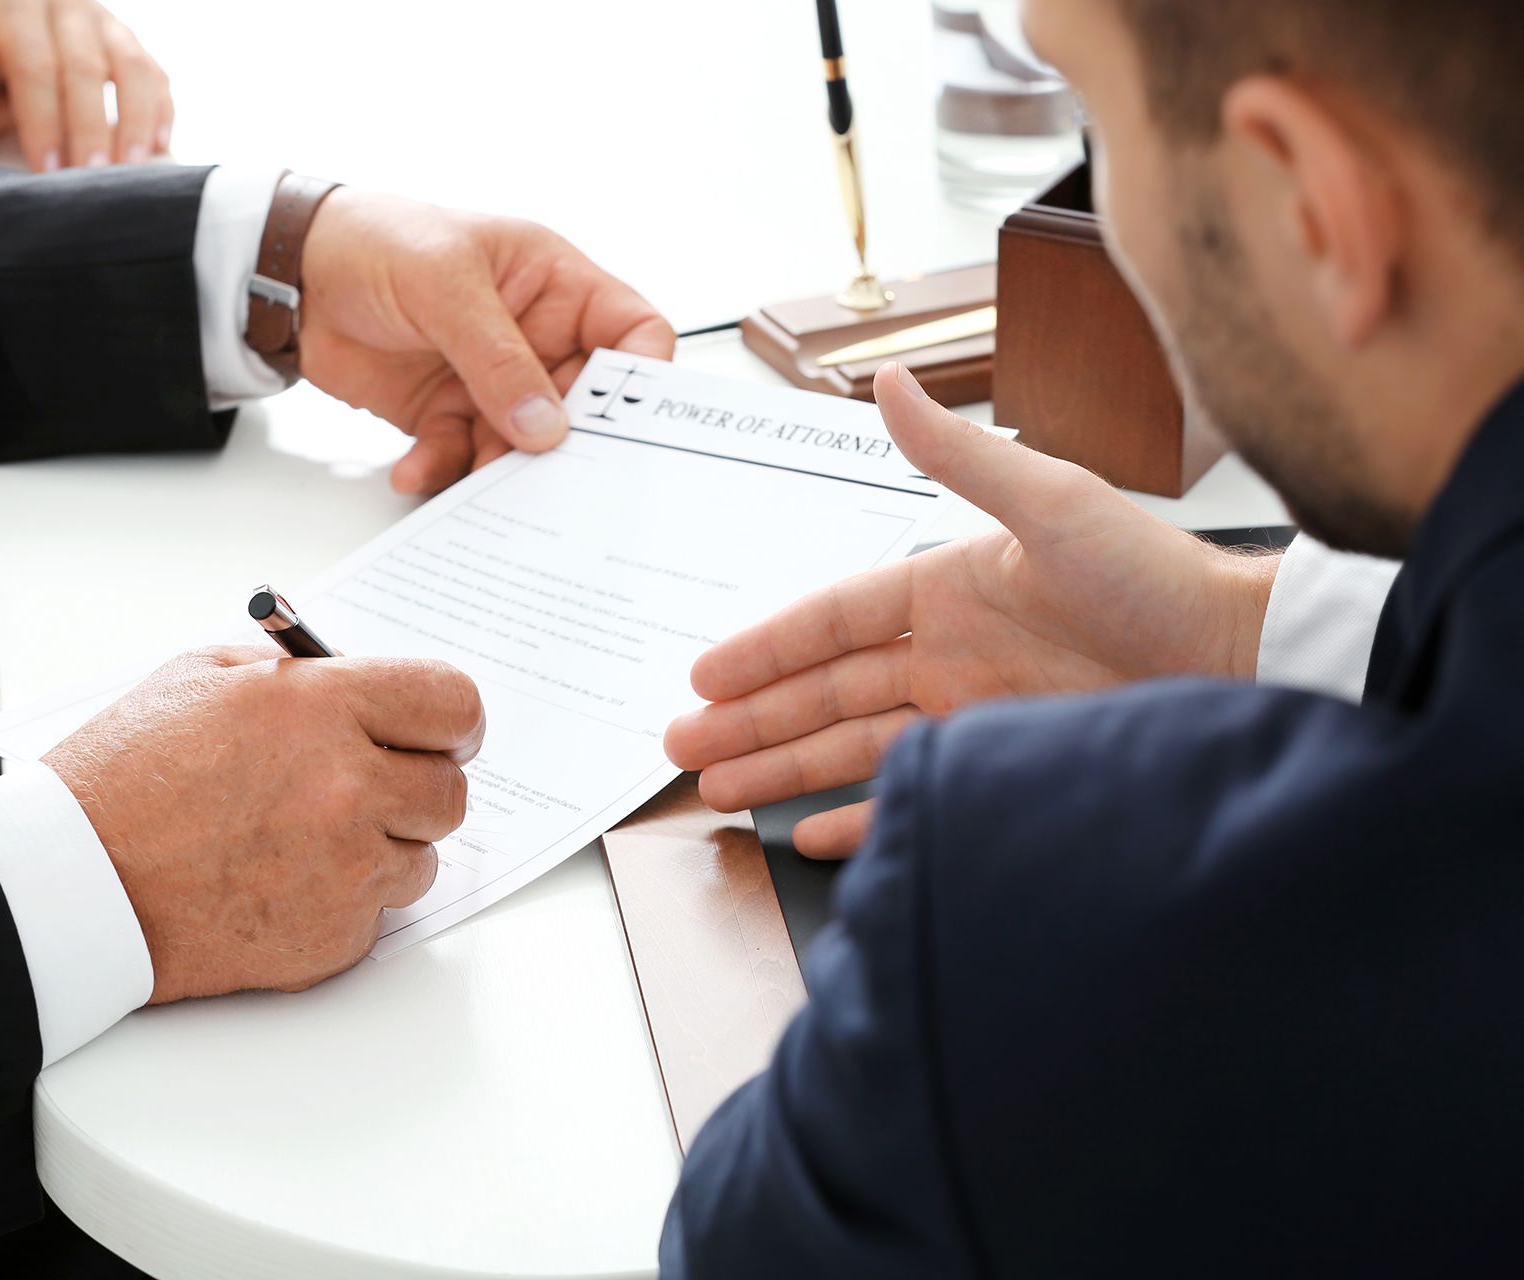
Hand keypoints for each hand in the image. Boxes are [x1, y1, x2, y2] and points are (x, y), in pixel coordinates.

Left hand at [0, 0, 172, 170]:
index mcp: (15, 1)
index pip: (35, 63)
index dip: (44, 119)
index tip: (47, 169)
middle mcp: (65, 3)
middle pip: (85, 67)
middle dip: (90, 128)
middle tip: (93, 177)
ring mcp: (102, 20)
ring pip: (130, 66)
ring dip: (136, 121)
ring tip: (133, 168)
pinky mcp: (125, 40)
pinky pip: (153, 71)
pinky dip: (161, 109)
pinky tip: (161, 146)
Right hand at [43, 646, 484, 998]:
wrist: (73, 886)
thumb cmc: (122, 779)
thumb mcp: (200, 678)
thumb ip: (296, 674)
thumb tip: (361, 681)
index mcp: (319, 708)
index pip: (454, 702)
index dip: (453, 719)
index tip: (442, 731)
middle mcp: (346, 787)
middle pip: (450, 790)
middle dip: (416, 785)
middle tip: (369, 787)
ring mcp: (345, 869)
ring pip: (421, 857)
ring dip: (381, 848)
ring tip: (303, 840)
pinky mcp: (333, 937)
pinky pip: (378, 913)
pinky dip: (344, 903)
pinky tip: (281, 884)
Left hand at [297, 189, 676, 494]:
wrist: (293, 274)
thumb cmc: (374, 240)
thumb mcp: (445, 284)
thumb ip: (497, 357)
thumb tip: (545, 423)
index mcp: (554, 283)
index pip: (631, 330)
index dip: (641, 375)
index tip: (627, 421)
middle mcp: (533, 335)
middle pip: (580, 404)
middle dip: (564, 442)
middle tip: (548, 472)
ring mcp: (491, 379)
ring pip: (523, 443)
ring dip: (499, 468)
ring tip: (474, 483)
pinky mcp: (447, 412)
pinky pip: (462, 457)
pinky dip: (442, 471)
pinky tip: (416, 470)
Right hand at [663, 363, 1278, 858]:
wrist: (1245, 661)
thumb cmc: (1157, 575)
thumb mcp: (1049, 502)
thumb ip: (957, 454)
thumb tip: (887, 381)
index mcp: (944, 585)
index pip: (830, 621)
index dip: (763, 647)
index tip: (703, 675)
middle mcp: (946, 650)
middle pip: (822, 690)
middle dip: (748, 719)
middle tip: (682, 748)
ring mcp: (970, 709)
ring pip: (849, 744)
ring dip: (783, 766)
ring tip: (719, 790)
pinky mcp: (1001, 759)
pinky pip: (911, 790)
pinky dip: (861, 813)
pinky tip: (812, 829)